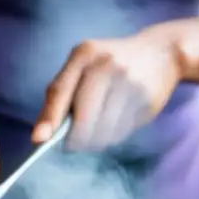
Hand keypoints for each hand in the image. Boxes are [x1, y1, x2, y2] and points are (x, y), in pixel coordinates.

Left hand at [33, 33, 181, 149]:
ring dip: (95, 141)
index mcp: (84, 54)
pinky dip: (113, 136)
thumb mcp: (84, 67)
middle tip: (72, 145)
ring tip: (95, 134)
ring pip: (103, 129)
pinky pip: (121, 131)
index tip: (39, 140)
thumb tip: (43, 134)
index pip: (60, 90)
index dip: (49, 118)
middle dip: (75, 139)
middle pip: (82, 117)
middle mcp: (106, 65)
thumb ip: (62, 94)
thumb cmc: (110, 64)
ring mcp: (129, 81)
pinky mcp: (146, 98)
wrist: (160, 53)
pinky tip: (115, 124)